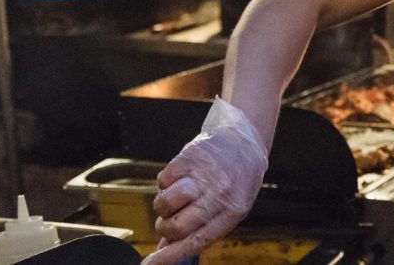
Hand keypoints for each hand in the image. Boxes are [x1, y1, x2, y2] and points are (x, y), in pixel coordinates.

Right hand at [143, 99, 268, 264]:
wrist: (243, 141)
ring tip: (174, 200)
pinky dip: (165, 183)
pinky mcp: (189, 156)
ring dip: (162, 206)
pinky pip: (162, 180)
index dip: (171, 255)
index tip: (150, 264)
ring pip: (166, 202)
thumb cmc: (236, 182)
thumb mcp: (229, 208)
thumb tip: (166, 250)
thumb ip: (201, 229)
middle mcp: (221, 192)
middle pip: (178, 225)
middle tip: (168, 221)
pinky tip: (179, 179)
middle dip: (165, 228)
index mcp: (233, 211)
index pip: (197, 240)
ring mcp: (204, 173)